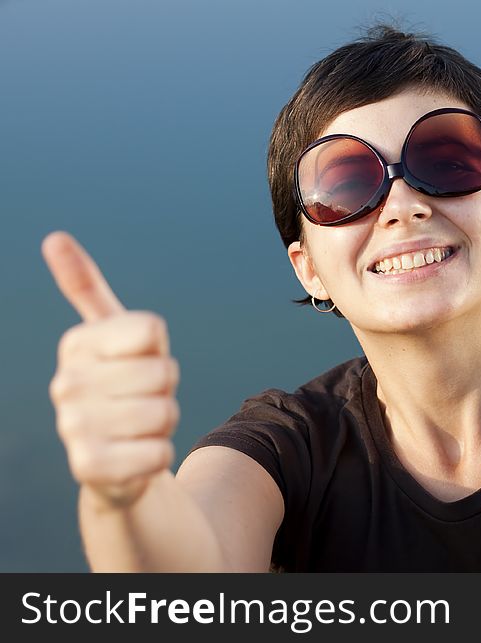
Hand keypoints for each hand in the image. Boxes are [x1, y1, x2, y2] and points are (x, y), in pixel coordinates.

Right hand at [43, 231, 178, 507]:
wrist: (116, 458)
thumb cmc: (124, 386)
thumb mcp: (114, 336)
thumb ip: (87, 288)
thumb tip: (54, 237)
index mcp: (77, 343)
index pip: (151, 329)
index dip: (158, 349)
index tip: (139, 360)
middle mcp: (66, 382)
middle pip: (163, 372)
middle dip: (166, 389)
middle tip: (143, 399)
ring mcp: (72, 427)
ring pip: (165, 412)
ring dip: (165, 423)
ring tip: (139, 427)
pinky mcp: (87, 467)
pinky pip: (159, 453)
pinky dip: (160, 455)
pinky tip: (136, 455)